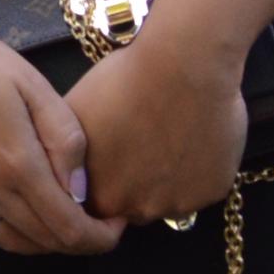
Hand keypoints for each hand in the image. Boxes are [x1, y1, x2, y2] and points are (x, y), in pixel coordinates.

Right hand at [0, 26, 120, 255]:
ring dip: (44, 241)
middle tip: (98, 225)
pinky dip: (11, 228)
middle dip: (80, 242)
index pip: (69, 228)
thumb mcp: (34, 86)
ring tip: (62, 221)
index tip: (116, 225)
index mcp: (17, 164)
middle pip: (44, 242)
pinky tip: (22, 207)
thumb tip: (78, 188)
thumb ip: (65, 139)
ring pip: (12, 242)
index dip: (100, 237)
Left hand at [67, 35, 249, 225]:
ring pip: (166, 200)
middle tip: (138, 145)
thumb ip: (68, 155)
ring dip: (163, 179)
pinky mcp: (211, 193)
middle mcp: (136, 209)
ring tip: (165, 138)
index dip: (100, 183)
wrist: (183, 64)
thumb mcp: (76, 117)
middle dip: (131, 184)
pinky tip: (189, 138)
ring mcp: (176, 204)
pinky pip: (199, 190)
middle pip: (130, 207)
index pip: (94, 208)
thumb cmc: (123, 80)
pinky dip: (195, 171)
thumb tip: (62, 166)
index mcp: (98, 195)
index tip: (109, 157)